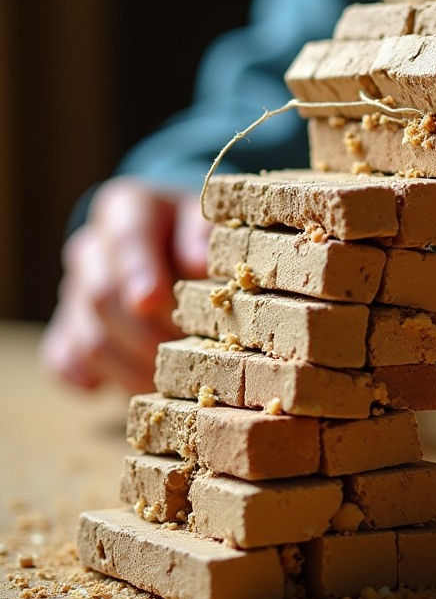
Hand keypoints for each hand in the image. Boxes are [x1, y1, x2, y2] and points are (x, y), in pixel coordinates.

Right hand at [41, 177, 210, 392]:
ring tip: (173, 385)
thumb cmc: (198, 230)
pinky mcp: (68, 324)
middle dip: (145, 333)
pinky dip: (87, 378)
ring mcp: (76, 288)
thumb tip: (199, 264)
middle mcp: (94, 246)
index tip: (152, 300)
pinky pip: (63, 357)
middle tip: (187, 357)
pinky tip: (119, 390)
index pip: (126, 237)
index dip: (138, 270)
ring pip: (88, 336)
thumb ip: (204, 234)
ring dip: (130, 367)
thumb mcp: (208, 219)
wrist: (172, 234)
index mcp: (128, 208)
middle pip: (102, 296)